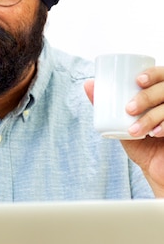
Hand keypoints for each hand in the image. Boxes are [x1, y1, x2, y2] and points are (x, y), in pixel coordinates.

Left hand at [85, 67, 163, 195]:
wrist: (158, 170)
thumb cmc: (142, 143)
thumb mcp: (123, 123)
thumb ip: (107, 105)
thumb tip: (87, 84)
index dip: (154, 74)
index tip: (138, 80)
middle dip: (148, 96)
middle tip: (129, 109)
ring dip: (151, 116)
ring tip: (134, 130)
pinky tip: (155, 133)